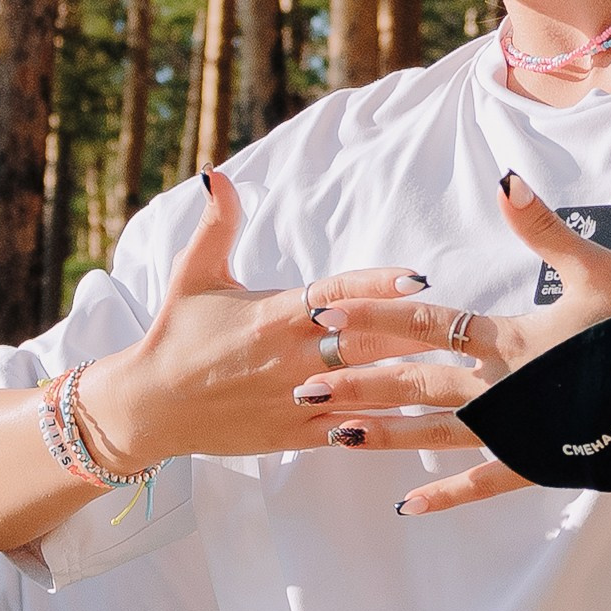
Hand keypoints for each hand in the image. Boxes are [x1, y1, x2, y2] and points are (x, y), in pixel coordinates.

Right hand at [83, 169, 432, 470]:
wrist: (149, 406)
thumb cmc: (177, 335)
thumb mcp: (194, 274)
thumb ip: (218, 225)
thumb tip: (220, 174)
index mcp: (272, 314)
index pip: (335, 293)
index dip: (378, 286)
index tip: (417, 278)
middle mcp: (289, 356)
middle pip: (364, 341)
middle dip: (413, 333)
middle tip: (461, 325)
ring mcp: (293, 400)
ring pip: (365, 390)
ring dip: (410, 381)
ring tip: (457, 374)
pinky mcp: (292, 435)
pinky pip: (347, 432)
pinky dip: (383, 427)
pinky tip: (422, 421)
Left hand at [294, 171, 610, 513]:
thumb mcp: (596, 268)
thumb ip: (544, 228)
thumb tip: (505, 180)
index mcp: (508, 340)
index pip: (427, 325)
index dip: (374, 318)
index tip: (323, 316)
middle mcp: (500, 388)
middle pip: (414, 382)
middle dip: (356, 382)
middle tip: (303, 385)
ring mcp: (515, 430)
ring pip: (435, 433)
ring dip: (384, 434)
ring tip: (333, 437)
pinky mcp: (535, 463)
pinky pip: (481, 483)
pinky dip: (446, 493)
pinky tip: (407, 505)